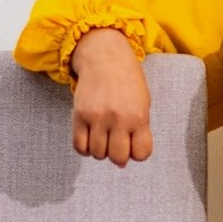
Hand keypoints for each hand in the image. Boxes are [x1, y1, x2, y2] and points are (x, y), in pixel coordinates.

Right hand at [69, 28, 152, 166]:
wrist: (105, 58)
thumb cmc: (128, 82)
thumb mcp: (143, 104)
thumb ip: (138, 131)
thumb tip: (122, 163)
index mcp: (138, 116)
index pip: (141, 153)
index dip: (138, 153)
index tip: (135, 146)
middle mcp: (118, 119)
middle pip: (118, 157)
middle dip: (119, 156)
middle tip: (117, 145)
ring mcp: (97, 117)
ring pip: (97, 154)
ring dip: (101, 151)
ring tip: (104, 138)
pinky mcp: (79, 115)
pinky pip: (79, 146)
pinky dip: (85, 148)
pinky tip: (90, 138)